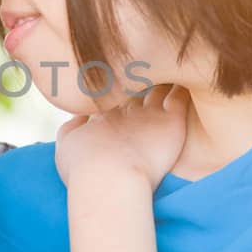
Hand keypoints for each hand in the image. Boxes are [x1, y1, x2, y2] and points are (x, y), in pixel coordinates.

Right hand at [55, 83, 189, 188]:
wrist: (108, 178)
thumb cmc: (83, 169)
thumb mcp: (65, 147)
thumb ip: (71, 128)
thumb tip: (79, 116)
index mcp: (101, 113)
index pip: (112, 94)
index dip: (116, 90)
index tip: (119, 87)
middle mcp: (125, 109)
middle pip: (136, 88)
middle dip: (140, 81)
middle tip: (144, 77)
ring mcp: (149, 114)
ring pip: (159, 89)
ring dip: (163, 82)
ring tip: (170, 73)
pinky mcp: (171, 122)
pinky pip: (180, 97)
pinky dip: (182, 90)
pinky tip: (186, 82)